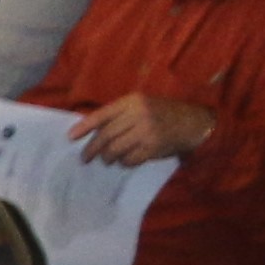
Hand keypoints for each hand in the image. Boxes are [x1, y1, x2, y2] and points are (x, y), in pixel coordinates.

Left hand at [74, 94, 216, 165]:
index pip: (102, 115)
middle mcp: (138, 114)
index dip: (84, 127)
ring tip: (107, 160)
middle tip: (85, 158)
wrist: (193, 122)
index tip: (71, 137)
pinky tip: (125, 161)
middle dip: (92, 149)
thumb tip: (92, 131)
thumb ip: (120, 114)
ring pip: (115, 149)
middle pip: (106, 135)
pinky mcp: (153, 147)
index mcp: (132, 101)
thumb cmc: (162, 114)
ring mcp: (146, 131)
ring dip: (108, 157)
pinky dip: (124, 162)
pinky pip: (130, 159)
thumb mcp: (141, 105)